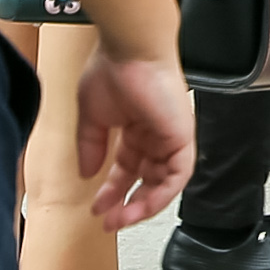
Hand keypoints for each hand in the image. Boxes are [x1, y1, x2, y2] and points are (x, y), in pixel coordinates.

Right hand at [73, 48, 195, 230]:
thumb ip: (90, 146)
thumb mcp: (91, 115)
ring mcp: (171, 136)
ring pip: (164, 183)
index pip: (127, 169)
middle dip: (127, 203)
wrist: (130, 49)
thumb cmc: (112, 69)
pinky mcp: (182, 137)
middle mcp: (156, 134)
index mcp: (136, 127)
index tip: (97, 207)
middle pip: (146, 180)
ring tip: (120, 219)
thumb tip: (87, 173)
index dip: (112, 190)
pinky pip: (178, 175)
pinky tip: (140, 205)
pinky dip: (161, 194)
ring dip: (143, 205)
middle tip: (110, 220)